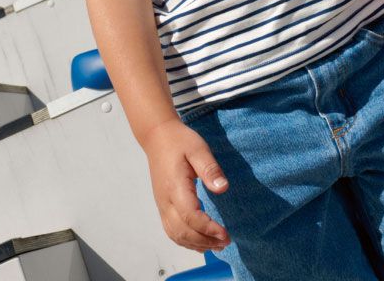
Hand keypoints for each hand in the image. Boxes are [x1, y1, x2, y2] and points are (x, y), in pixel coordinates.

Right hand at [143, 118, 230, 252]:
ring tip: (217, 245)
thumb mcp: (199, 149)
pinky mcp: (163, 206)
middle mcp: (165, 201)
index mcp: (175, 187)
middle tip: (226, 242)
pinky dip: (186, 241)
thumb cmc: (180, 141)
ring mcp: (162, 205)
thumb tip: (223, 189)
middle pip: (183, 232)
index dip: (208, 228)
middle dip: (205, 241)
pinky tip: (200, 241)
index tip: (225, 233)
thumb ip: (210, 169)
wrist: (158, 137)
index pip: (190, 216)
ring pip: (176, 235)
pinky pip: (171, 231)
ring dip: (196, 244)